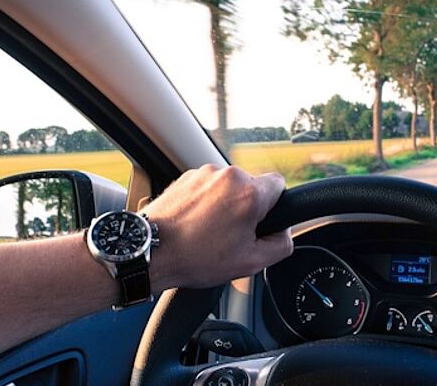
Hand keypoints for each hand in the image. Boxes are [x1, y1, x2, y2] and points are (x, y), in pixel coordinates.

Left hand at [143, 164, 292, 291]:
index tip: (261, 222)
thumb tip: (285, 234)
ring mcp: (205, 173)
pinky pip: (208, 187)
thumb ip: (281, 245)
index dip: (274, 206)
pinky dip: (206, 202)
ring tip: (209, 231)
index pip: (280, 184)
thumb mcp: (251, 262)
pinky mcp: (187, 176)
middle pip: (252, 186)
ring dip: (225, 204)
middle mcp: (229, 175)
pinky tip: (195, 223)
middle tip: (232, 235)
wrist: (152, 251)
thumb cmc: (197, 257)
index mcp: (249, 193)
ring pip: (229, 187)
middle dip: (247, 208)